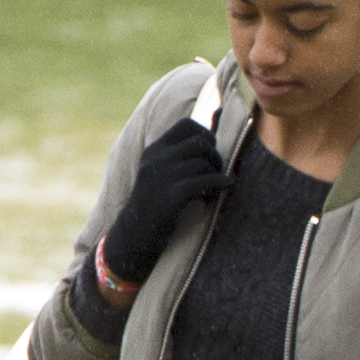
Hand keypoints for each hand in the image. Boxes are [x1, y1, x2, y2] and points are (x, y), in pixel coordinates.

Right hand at [99, 117, 234, 289]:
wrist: (134, 234)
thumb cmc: (155, 204)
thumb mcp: (160, 173)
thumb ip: (178, 156)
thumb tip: (212, 136)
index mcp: (155, 150)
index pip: (187, 125)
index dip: (207, 135)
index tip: (210, 153)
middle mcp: (157, 158)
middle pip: (201, 143)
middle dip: (216, 157)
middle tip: (215, 175)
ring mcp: (162, 176)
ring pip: (204, 163)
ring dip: (216, 176)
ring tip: (211, 192)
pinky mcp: (171, 196)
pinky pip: (205, 181)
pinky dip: (220, 184)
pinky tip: (225, 189)